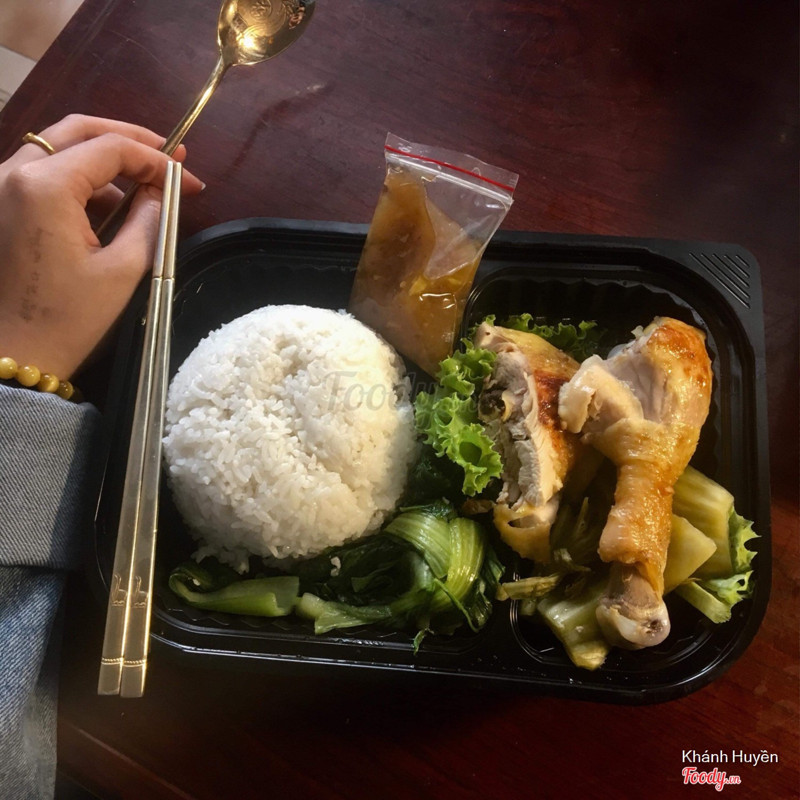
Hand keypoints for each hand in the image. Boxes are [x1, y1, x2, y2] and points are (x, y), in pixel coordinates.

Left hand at [0, 115, 204, 379]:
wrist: (12, 354)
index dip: (157, 161)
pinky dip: (79, 178)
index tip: (189, 182)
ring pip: (58, 147)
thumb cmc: (69, 319)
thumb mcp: (123, 269)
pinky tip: (109, 204)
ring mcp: (0, 186)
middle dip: (128, 140)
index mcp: (46, 186)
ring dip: (103, 158)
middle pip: (78, 130)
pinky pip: (42, 172)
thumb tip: (161, 190)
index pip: (111, 148)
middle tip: (168, 156)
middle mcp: (14, 172)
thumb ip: (149, 218)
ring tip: (144, 184)